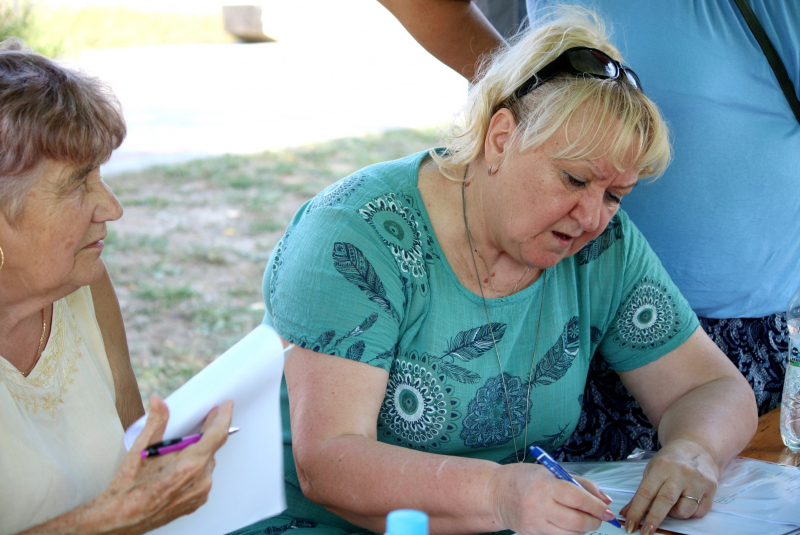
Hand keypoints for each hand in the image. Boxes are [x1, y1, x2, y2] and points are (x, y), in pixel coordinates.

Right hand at [83, 396, 233, 533]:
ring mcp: (201, 492)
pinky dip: (196, 467)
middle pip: (212, 447)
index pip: (217, 434)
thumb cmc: (128, 488)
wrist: (121, 519)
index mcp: (190, 464)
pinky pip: (203, 476)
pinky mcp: (197, 501)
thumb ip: (155, 422)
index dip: (224, 416)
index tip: (227, 404)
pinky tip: (179, 466)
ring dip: (199, 451)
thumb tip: (158, 401)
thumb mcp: (140, 450)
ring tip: (181, 448)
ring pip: (207, 461)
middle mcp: (201, 479)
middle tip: (203, 418)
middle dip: (208, 431)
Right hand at [490, 462, 616, 534]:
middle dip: (594, 522)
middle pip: (577, 522)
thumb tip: (605, 500)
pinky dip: (569, 533)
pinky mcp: (532, 534)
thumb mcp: (552, 472)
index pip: (579, 499)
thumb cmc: (526, 478)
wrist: (496, 492)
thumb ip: (581, 484)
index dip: (597, 507)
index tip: (608, 511)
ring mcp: (535, 522)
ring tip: (583, 520)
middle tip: (599, 517)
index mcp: (546, 484)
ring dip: (583, 530)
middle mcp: (539, 505)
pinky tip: (568, 524)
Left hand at [620, 440, 717, 533]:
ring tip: (673, 503)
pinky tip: (687, 501)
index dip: (637, 511)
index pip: (646, 493)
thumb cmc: (670, 461)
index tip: (630, 526)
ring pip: (684, 511)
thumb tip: (626, 513)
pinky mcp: (711, 489)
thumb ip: (641, 493)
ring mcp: (697, 482)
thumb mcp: (652, 470)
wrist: (697, 447)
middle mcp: (680, 474)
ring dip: (675, 514)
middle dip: (653, 520)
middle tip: (645, 533)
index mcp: (661, 467)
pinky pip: (699, 512)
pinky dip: (690, 512)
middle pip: (665, 502)